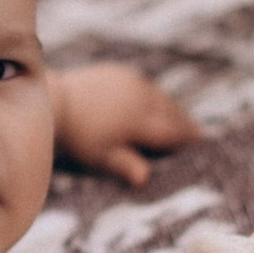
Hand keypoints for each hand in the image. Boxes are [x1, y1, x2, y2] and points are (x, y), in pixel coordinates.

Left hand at [49, 63, 199, 185]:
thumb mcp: (100, 156)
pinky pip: (145, 86)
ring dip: (171, 108)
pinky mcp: (119, 73)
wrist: (54, 102)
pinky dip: (154, 96)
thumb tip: (144, 179)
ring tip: (180, 118)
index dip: (185, 139)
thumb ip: (125, 165)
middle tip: (197, 134)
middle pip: (170, 112)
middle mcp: (139, 97)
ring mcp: (130, 82)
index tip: (200, 144)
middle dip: (183, 123)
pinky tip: (155, 102)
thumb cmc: (77, 137)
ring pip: (159, 97)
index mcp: (138, 120)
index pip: (170, 131)